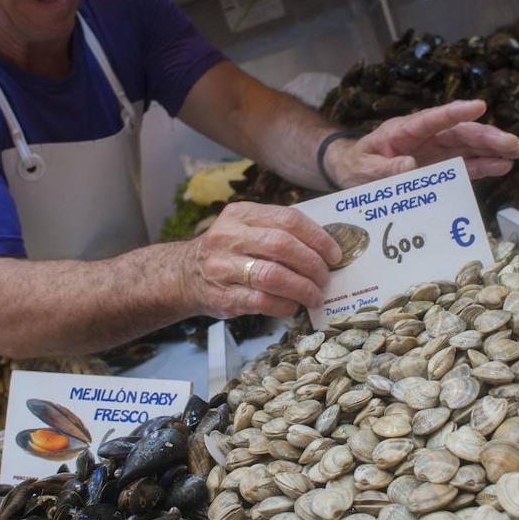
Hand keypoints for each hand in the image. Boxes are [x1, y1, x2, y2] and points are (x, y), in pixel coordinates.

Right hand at [180, 202, 341, 319]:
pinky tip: (293, 306)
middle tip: (325, 277)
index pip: (288, 219)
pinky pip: (262, 301)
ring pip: (273, 276)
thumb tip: (324, 249)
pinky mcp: (223, 296)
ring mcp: (223, 267)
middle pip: (282, 246)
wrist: (184, 275)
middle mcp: (229, 236)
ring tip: (315, 296)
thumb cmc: (228, 251)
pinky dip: (284, 305)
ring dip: (302, 288)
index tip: (334, 254)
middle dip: (312, 264)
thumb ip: (277, 230)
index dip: (318, 237)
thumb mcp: (245, 228)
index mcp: (241, 213)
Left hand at [327, 99, 518, 186]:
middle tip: (513, 143)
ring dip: (493, 148)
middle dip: (487, 136)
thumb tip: (409, 166)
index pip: (433, 118)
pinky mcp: (440, 164)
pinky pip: (465, 163)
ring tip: (518, 150)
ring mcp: (435, 149)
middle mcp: (425, 136)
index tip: (478, 106)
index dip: (456, 112)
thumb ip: (384, 168)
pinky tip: (504, 166)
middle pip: (459, 132)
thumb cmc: (356, 165)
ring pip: (468, 145)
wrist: (353, 170)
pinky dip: (483, 165)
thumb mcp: (363, 169)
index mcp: (403, 130)